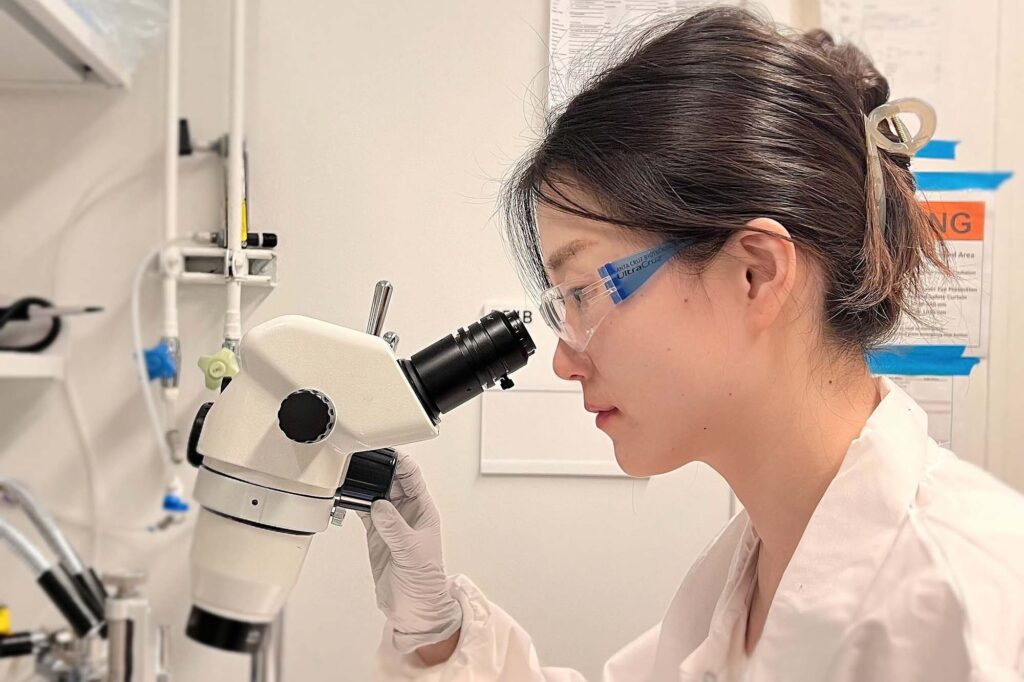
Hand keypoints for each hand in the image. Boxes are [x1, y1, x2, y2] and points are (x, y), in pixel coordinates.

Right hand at [360, 453, 462, 654]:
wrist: (413, 608)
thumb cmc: (426, 581)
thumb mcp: (412, 551)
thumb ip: (394, 527)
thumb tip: (379, 505)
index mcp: (423, 509)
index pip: (412, 476)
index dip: (400, 462)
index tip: (385, 451)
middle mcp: (406, 512)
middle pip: (391, 480)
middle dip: (378, 469)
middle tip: (360, 459)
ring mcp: (389, 522)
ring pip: (375, 493)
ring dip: (364, 485)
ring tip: (348, 474)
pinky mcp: (375, 534)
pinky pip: (363, 510)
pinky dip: (354, 502)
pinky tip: (345, 495)